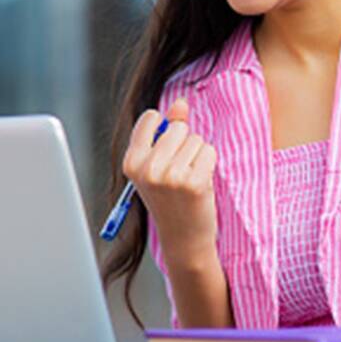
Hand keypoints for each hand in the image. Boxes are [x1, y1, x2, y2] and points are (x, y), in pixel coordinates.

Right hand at [121, 98, 218, 267]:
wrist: (183, 238)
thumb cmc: (170, 198)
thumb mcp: (159, 165)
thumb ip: (168, 130)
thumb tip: (181, 103)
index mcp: (131, 162)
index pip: (150, 118)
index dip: (164, 129)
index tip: (165, 152)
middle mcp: (148, 168)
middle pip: (177, 128)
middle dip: (184, 144)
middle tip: (179, 172)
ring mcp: (171, 176)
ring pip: (195, 139)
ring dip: (197, 156)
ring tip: (189, 179)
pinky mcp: (194, 182)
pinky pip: (208, 151)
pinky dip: (209, 164)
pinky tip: (201, 184)